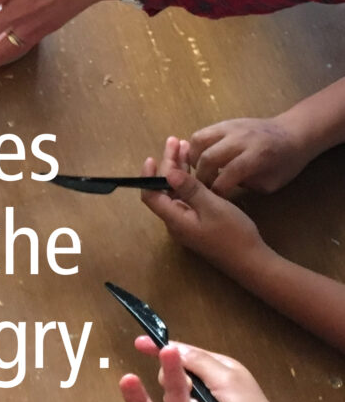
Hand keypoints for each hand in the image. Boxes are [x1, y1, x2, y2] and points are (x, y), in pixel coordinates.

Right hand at [120, 344, 251, 401]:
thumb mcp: (226, 380)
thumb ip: (198, 362)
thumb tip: (173, 345)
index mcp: (219, 369)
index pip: (185, 352)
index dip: (161, 348)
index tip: (138, 345)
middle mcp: (210, 387)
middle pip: (177, 377)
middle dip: (173, 382)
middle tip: (182, 392)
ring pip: (178, 400)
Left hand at [141, 137, 267, 274]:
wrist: (251, 261)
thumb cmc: (233, 234)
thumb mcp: (212, 206)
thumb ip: (190, 189)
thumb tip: (168, 172)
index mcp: (174, 218)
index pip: (150, 195)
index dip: (149, 176)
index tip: (153, 157)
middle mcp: (176, 220)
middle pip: (163, 190)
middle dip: (168, 165)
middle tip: (176, 141)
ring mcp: (187, 222)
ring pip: (176, 192)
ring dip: (179, 170)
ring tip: (185, 147)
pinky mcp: (198, 222)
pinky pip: (187, 197)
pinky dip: (189, 181)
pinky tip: (196, 167)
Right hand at [189, 117, 310, 196]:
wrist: (293, 133)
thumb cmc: (285, 163)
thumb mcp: (271, 183)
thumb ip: (246, 185)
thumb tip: (222, 187)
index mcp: (258, 155)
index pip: (228, 174)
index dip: (217, 190)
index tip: (214, 199)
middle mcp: (241, 138)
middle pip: (208, 157)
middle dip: (201, 177)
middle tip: (203, 187)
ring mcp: (230, 127)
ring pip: (198, 141)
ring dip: (193, 159)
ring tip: (200, 171)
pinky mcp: (224, 122)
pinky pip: (201, 134)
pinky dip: (196, 149)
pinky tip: (202, 160)